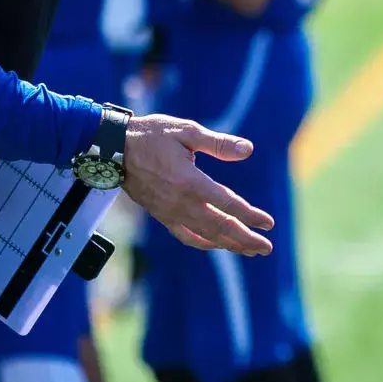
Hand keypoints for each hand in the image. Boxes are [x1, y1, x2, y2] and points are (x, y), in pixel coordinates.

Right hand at [120, 113, 274, 255]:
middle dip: (245, 239)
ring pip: (205, 235)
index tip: (268, 224)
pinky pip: (186, 235)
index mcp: (191, 182)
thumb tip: (248, 149)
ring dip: (229, 245)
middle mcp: (181, 202)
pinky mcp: (161, 215)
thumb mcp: (186, 131)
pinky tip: (217, 245)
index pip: (228, 204)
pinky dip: (204, 243)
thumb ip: (218, 143)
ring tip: (249, 250)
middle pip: (220, 227)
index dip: (250, 215)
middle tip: (266, 248)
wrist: (114, 150)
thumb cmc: (152, 135)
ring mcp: (170, 212)